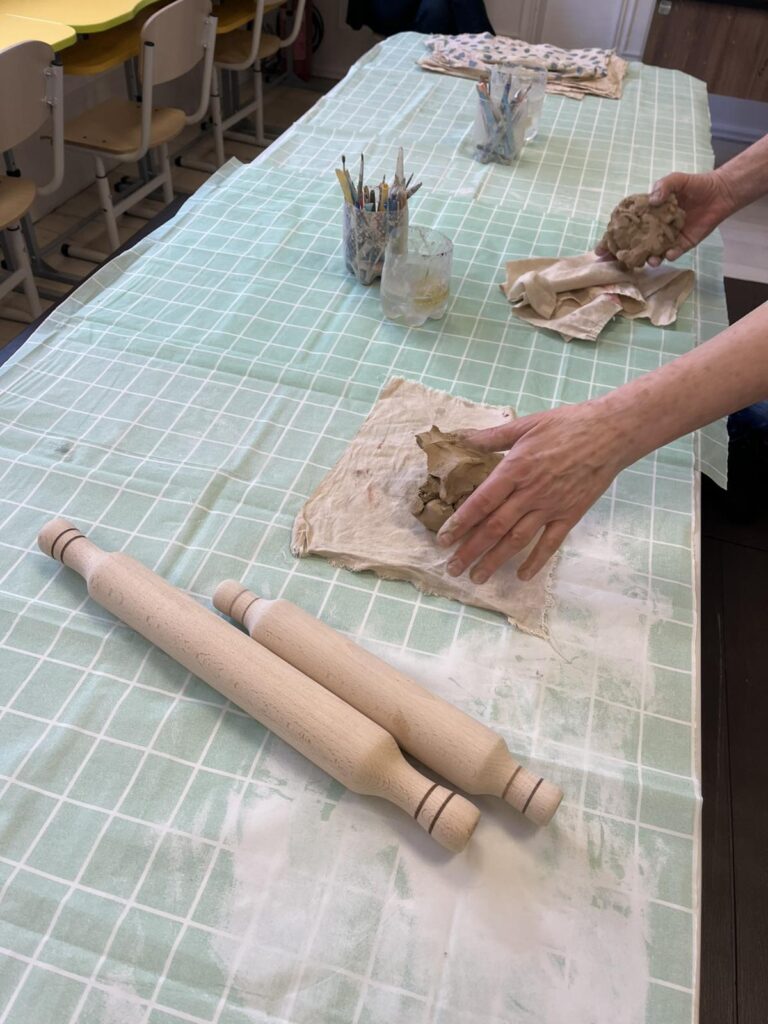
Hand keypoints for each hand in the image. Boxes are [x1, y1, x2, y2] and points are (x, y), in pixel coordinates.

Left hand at [436, 399, 632, 581]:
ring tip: (477, 577)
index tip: (444, 539)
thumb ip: (491, 436)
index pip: (481, 502)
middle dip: (471, 550)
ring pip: (517, 540)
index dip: (461, 523)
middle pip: (494, 527)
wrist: (610, 433)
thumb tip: (460, 438)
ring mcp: (551, 507)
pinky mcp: (570, 515)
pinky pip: (550, 543)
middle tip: (452, 568)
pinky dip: (536, 561)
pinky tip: (522, 576)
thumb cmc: (566, 425)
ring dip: (495, 560)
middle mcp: (530, 493)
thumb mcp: (525, 424)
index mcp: (515, 469)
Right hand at [596, 170, 735, 266]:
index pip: (625, 229)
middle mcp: (654, 229)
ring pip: (653, 254)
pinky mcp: (683, 244)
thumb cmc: (694, 184)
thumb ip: (663, 186)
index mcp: (647, 215)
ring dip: (649, 259)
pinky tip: (670, 253)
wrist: (719, 192)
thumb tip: (652, 200)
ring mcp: (668, 238)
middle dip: (623, 256)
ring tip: (649, 260)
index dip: (611, 239)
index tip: (599, 249)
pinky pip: (674, 253)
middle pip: (634, 246)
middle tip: (616, 262)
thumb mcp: (676, 179)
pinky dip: (670, 254)